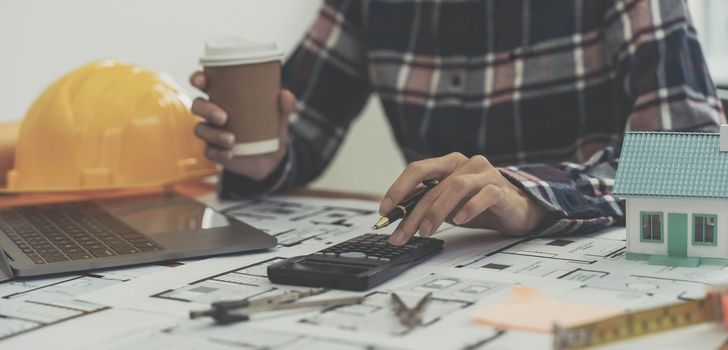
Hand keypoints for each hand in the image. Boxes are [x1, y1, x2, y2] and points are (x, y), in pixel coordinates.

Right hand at [189, 71, 296, 179]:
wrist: (271, 157)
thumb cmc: (270, 128)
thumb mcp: (280, 116)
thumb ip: (285, 105)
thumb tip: (286, 94)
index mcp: (224, 97)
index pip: (203, 83)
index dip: (198, 78)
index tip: (201, 80)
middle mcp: (213, 113)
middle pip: (197, 105)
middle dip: (206, 109)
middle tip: (223, 117)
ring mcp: (213, 133)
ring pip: (201, 129)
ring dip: (214, 134)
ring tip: (231, 139)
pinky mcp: (215, 151)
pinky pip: (209, 152)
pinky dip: (218, 152)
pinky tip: (230, 153)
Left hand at [380, 152, 549, 244]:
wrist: (517, 209)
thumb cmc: (479, 204)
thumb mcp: (448, 205)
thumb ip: (427, 205)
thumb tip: (397, 219)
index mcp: (448, 164)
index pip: (417, 170)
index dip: (398, 189)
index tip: (384, 210)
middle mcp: (465, 164)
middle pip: (433, 184)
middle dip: (413, 212)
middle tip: (401, 234)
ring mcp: (484, 174)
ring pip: (455, 187)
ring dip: (437, 211)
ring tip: (426, 231)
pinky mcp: (501, 188)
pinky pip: (483, 195)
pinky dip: (468, 208)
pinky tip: (459, 221)